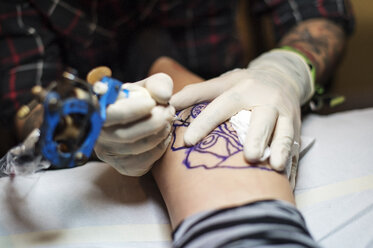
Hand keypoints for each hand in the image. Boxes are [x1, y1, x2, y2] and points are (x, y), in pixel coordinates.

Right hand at [95, 73, 174, 175]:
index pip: (109, 114)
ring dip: (160, 133)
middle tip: (169, 112)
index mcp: (99, 109)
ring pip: (136, 148)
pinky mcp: (122, 166)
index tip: (152, 102)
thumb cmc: (143, 100)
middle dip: (153, 122)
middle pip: (123, 134)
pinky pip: (143, 161)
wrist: (143, 121)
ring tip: (169, 121)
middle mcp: (98, 133)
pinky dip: (160, 147)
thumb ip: (158, 84)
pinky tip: (165, 135)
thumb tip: (163, 96)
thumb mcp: (150, 86)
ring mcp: (108, 152)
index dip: (132, 109)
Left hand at [170, 50, 313, 170]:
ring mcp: (286, 115)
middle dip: (258, 137)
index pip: (223, 105)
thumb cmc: (246, 84)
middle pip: (263, 118)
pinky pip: (296, 148)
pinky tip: (288, 181)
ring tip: (276, 166)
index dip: (205, 122)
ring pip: (285, 132)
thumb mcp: (222, 82)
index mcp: (245, 89)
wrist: (283, 77)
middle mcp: (268, 101)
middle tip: (250, 156)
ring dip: (281, 149)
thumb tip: (168, 104)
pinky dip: (293, 164)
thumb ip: (195, 93)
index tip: (188, 141)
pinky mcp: (297, 129)